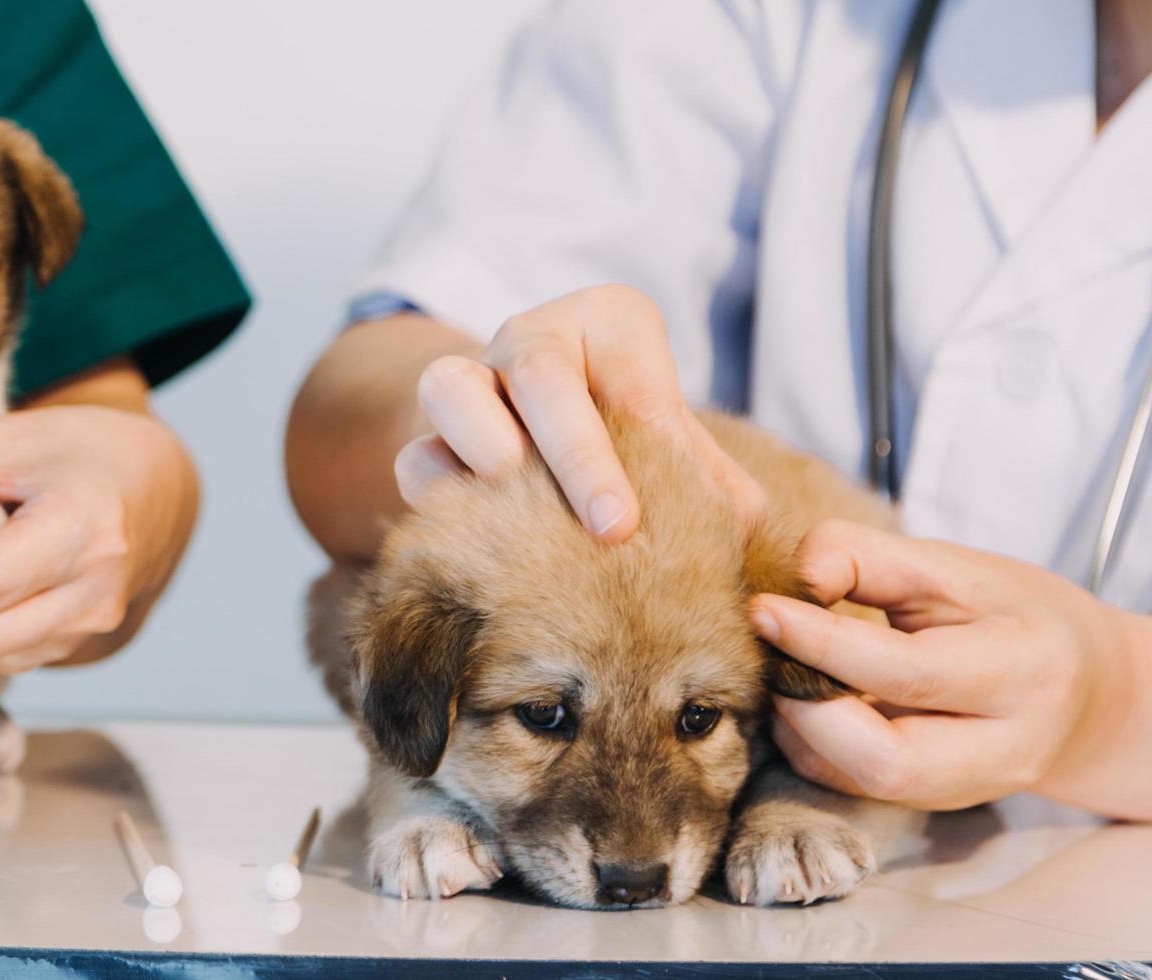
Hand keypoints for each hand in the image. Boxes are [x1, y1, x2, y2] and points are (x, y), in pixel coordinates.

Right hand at [395, 284, 763, 538]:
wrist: (539, 434)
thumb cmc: (629, 436)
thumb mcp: (677, 439)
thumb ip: (711, 477)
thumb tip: (738, 522)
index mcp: (605, 322)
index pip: (629, 364)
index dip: (645, 429)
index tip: (646, 512)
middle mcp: (531, 336)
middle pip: (540, 370)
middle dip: (577, 453)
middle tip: (613, 528)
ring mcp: (471, 380)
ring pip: (449, 387)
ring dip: (483, 451)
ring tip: (525, 513)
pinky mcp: (425, 435)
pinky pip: (414, 457)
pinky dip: (440, 499)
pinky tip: (479, 545)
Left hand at [751, 520, 1140, 811]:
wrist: (1097, 697)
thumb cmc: (1018, 616)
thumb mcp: (958, 568)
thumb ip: (869, 560)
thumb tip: (792, 580)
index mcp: (1025, 670)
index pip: (908, 671)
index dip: (823, 642)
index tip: (762, 608)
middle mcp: (1005, 747)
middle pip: (886, 760)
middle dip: (806, 707)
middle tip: (769, 647)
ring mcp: (972, 790)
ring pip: (863, 784)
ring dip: (801, 728)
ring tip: (784, 668)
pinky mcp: (936, 806)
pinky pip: (853, 786)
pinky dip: (811, 744)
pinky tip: (804, 699)